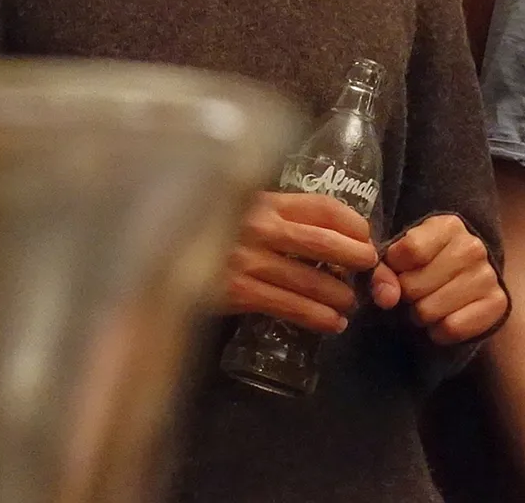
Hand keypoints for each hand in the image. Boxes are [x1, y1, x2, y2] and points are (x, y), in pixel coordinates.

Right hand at [220, 191, 379, 333]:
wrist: (155, 254)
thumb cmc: (205, 228)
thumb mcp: (241, 209)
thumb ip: (277, 213)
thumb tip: (328, 231)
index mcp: (265, 201)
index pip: (321, 206)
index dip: (352, 222)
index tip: (366, 235)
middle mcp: (259, 227)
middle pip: (322, 241)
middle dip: (353, 256)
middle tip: (369, 268)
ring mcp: (247, 260)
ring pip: (307, 279)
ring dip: (337, 295)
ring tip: (350, 304)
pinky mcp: (237, 292)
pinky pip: (286, 305)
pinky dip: (315, 317)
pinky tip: (331, 323)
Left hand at [370, 214, 508, 344]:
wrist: (468, 283)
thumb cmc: (427, 265)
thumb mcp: (401, 257)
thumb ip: (383, 272)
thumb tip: (386, 297)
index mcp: (449, 226)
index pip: (409, 251)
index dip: (395, 267)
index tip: (402, 268)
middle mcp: (472, 247)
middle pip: (413, 286)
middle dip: (407, 295)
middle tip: (418, 291)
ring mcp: (488, 275)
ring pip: (428, 311)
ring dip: (421, 315)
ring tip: (431, 303)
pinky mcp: (497, 303)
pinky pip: (451, 328)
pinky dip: (439, 331)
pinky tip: (445, 317)